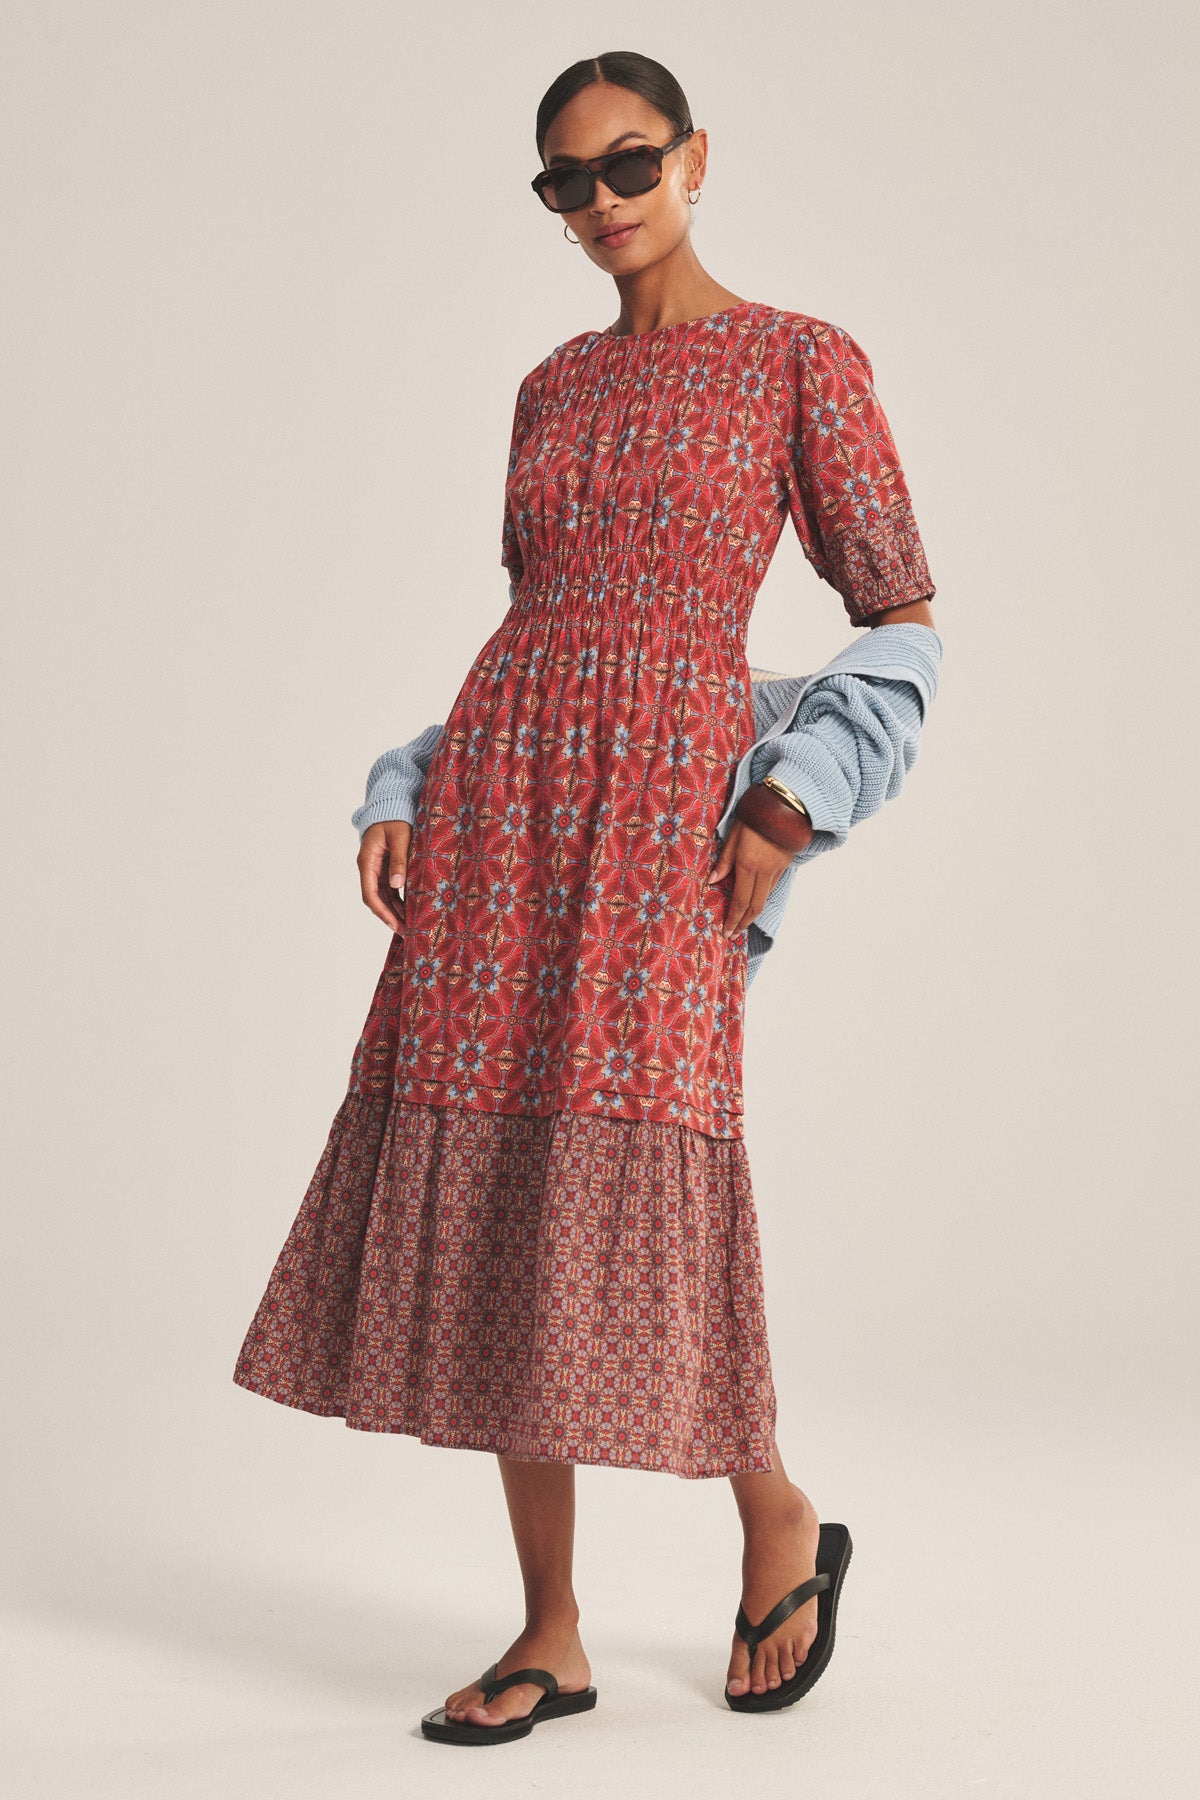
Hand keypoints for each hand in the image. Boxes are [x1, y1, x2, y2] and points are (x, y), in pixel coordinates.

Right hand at [357, 820, 411, 930]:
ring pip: (384, 897)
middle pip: (377, 899)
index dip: (382, 912)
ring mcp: (378, 869)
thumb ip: (399, 860)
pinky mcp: (387, 868)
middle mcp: (370, 868)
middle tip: (407, 932)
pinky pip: (391, 890)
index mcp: (367, 861)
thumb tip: (397, 884)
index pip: (370, 894)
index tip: (395, 924)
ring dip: (395, 912)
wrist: (393, 805)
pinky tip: (410, 911)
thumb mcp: (400, 837)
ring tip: (410, 926)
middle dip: (390, 917)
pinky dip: (399, 901)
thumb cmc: (395, 817)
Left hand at [706, 814, 810, 938]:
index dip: (733, 919)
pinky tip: (754, 901)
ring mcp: (777, 869)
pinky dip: (762, 898)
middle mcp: (764, 872)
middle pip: (755, 906)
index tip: (726, 932)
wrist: (789, 804)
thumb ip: (724, 859)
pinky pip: (772, 887)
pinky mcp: (785, 865)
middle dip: (743, 923)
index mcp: (748, 864)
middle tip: (733, 933)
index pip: (740, 901)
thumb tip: (713, 881)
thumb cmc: (756, 815)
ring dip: (753, 913)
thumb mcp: (734, 833)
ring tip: (742, 921)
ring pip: (764, 898)